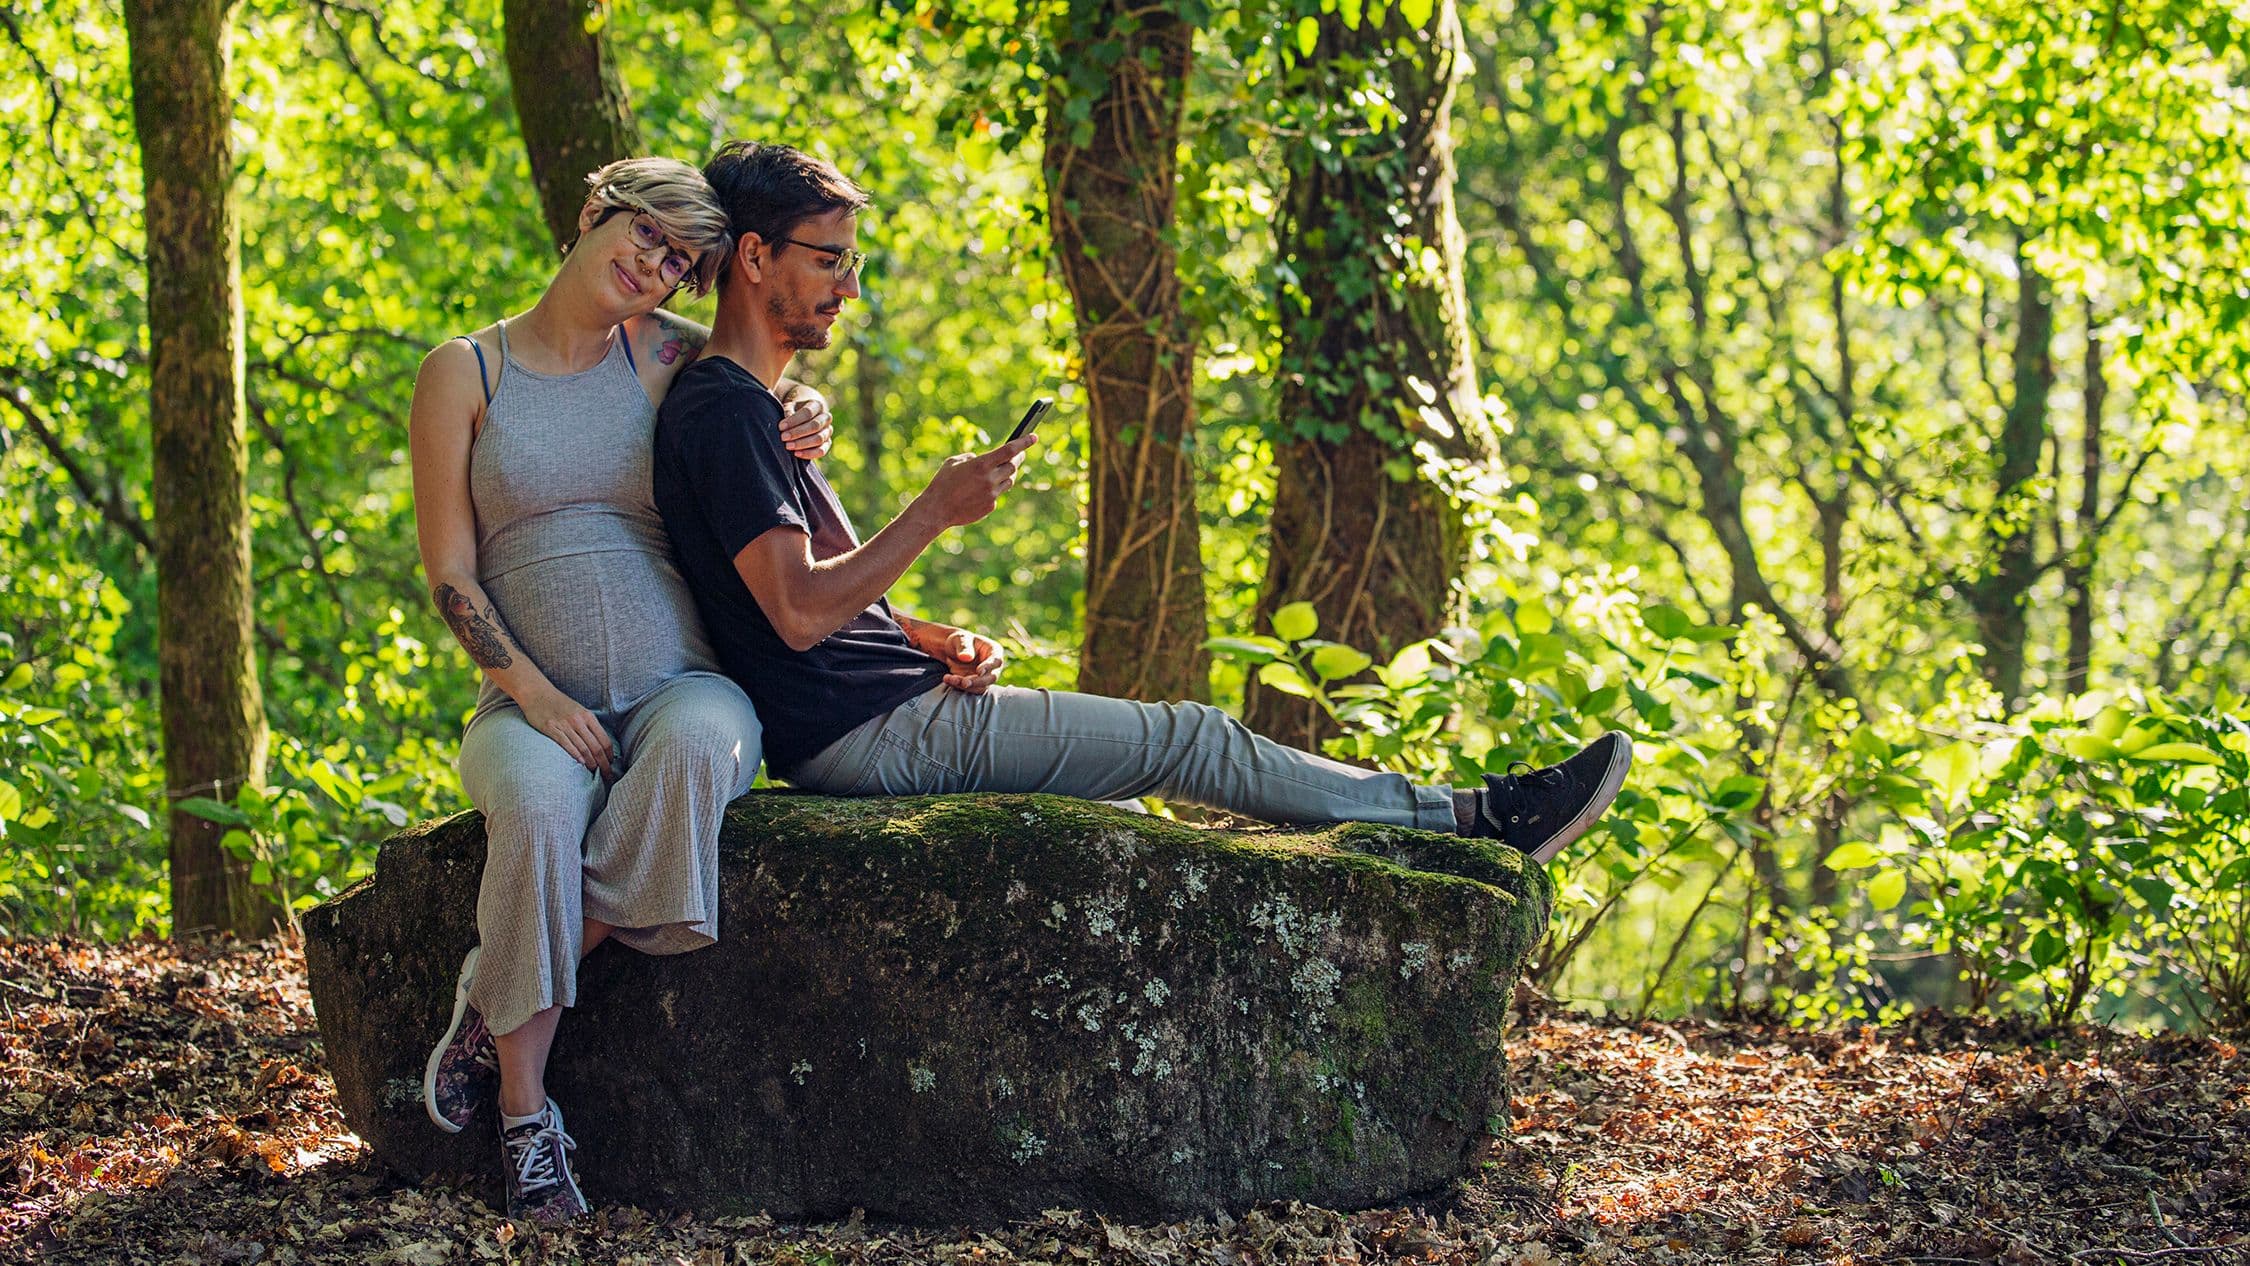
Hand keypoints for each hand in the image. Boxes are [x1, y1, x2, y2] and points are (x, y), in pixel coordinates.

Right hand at [520, 689, 617, 776]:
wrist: (537, 693)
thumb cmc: (558, 704)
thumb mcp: (578, 711)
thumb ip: (588, 725)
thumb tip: (599, 743)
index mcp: (588, 716)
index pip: (604, 739)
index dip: (610, 755)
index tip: (611, 764)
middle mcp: (578, 721)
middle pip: (596, 747)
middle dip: (604, 763)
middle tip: (607, 775)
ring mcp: (565, 724)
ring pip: (583, 748)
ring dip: (590, 762)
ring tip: (595, 772)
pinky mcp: (551, 728)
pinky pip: (566, 744)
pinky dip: (575, 754)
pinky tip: (580, 763)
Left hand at [777, 392, 833, 459]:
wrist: (805, 414)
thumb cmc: (795, 409)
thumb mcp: (790, 406)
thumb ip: (788, 411)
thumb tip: (786, 423)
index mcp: (817, 405)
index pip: (807, 412)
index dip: (794, 420)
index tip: (781, 426)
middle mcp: (826, 418)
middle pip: (815, 426)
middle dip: (798, 433)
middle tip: (783, 437)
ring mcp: (828, 431)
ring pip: (819, 439)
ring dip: (802, 444)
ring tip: (788, 446)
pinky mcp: (827, 443)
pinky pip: (821, 451)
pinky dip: (809, 453)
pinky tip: (796, 454)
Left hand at [906, 619, 1005, 693]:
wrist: (951, 650)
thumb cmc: (959, 640)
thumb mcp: (960, 638)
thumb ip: (964, 646)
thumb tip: (966, 657)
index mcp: (994, 651)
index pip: (996, 661)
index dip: (989, 667)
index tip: (979, 671)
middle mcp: (993, 666)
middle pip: (991, 678)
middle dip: (977, 681)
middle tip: (964, 682)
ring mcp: (985, 677)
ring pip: (980, 687)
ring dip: (965, 685)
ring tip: (949, 678)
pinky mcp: (975, 685)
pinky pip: (970, 689)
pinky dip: (958, 686)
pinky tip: (947, 679)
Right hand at [912, 434, 1034, 528]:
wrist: (936, 510)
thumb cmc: (942, 483)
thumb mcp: (953, 462)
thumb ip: (970, 457)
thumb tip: (979, 458)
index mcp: (981, 464)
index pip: (1010, 450)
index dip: (1024, 442)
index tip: (1034, 437)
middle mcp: (990, 479)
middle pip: (1013, 466)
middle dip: (1016, 460)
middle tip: (1019, 455)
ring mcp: (991, 494)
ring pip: (1009, 481)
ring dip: (1006, 475)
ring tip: (999, 472)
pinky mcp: (990, 507)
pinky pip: (997, 495)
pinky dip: (993, 490)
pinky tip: (982, 491)